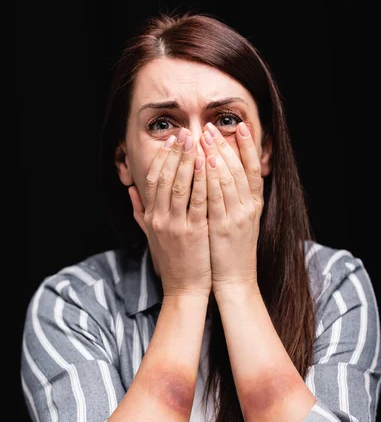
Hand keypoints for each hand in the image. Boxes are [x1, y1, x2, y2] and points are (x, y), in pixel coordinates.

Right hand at [128, 128, 211, 297]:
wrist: (184, 289)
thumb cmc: (173, 262)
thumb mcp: (151, 237)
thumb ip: (140, 213)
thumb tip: (131, 191)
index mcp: (151, 217)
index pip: (152, 180)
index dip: (161, 158)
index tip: (171, 140)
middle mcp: (159, 219)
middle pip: (164, 178)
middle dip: (175, 153)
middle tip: (184, 132)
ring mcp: (175, 225)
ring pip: (179, 185)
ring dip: (187, 160)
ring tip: (196, 141)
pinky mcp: (193, 232)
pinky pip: (197, 201)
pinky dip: (201, 181)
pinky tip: (208, 165)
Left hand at [200, 122, 263, 294]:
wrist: (236, 280)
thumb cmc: (233, 251)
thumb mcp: (240, 221)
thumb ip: (236, 199)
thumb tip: (227, 176)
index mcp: (254, 204)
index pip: (252, 168)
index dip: (247, 146)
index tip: (240, 126)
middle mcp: (249, 208)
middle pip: (238, 169)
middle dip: (224, 145)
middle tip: (210, 127)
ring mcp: (237, 217)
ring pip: (228, 179)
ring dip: (216, 154)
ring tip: (205, 136)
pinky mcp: (222, 228)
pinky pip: (216, 198)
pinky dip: (211, 179)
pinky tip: (206, 163)